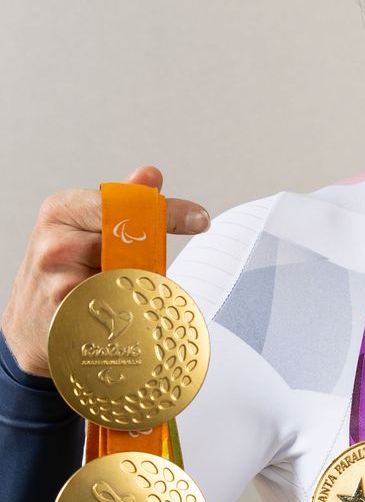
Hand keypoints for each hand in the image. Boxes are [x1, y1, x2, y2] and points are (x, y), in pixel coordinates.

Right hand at [1, 166, 208, 377]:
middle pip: (132, 242)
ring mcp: (61, 279)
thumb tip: (150, 176)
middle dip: (149, 255)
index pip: (125, 203)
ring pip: (129, 276)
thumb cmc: (60, 271)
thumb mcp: (82, 227)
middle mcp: (57, 242)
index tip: (199, 219)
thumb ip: (119, 202)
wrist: (27, 325)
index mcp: (62, 210)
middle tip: (155, 265)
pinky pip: (119, 306)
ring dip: (135, 283)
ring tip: (111, 288)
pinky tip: (106, 308)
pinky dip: (125, 307)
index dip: (167, 211)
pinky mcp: (69, 313)